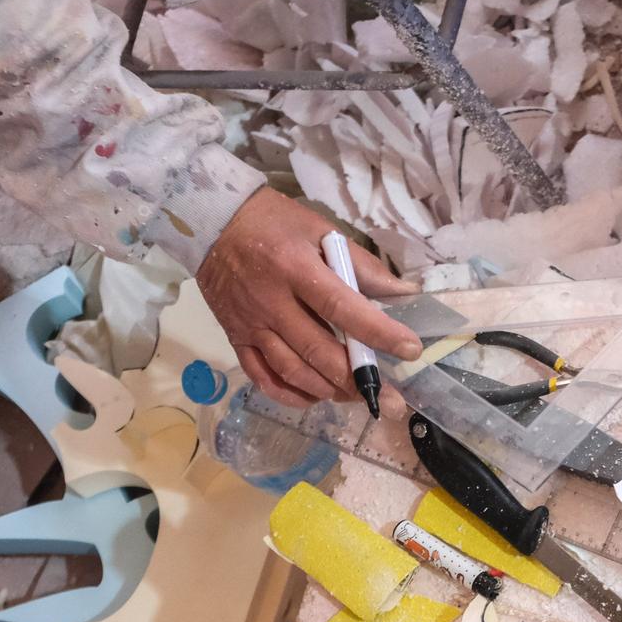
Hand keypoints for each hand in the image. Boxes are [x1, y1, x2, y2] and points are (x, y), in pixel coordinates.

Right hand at [196, 188, 421, 407]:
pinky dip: (290, 394)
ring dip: (328, 390)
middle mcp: (271, 301)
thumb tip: (403, 294)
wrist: (211, 223)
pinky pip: (262, 376)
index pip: (342, 307)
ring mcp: (250, 323)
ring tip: (356, 396)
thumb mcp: (320, 230)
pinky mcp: (235, 337)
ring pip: (292, 369)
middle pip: (317, 350)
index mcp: (295, 268)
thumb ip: (362, 265)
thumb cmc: (274, 223)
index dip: (377, 332)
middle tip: (388, 396)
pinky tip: (315, 397)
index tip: (410, 349)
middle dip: (356, 378)